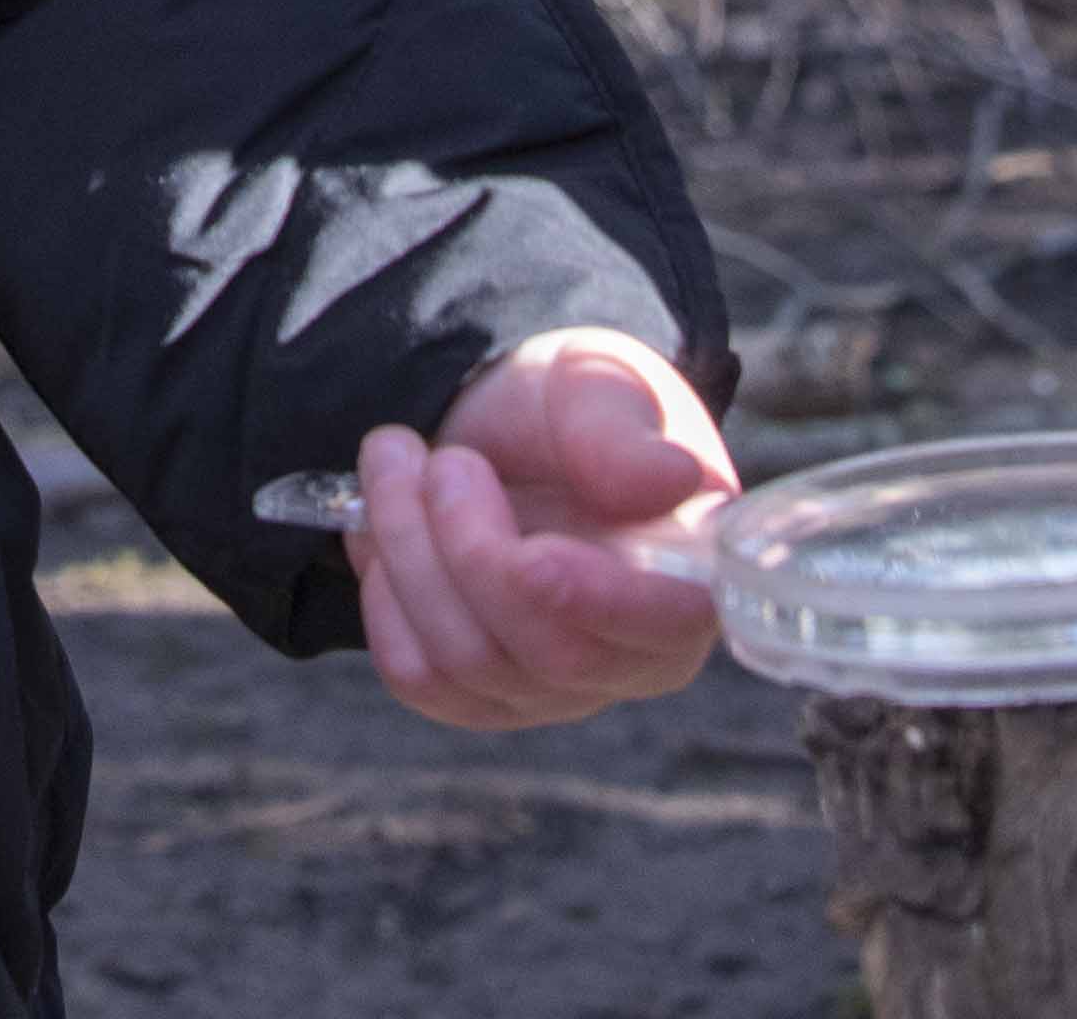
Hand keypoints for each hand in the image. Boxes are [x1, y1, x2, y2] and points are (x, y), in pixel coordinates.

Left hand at [345, 327, 735, 731]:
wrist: (499, 424)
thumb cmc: (569, 408)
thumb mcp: (597, 383)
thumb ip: (622, 432)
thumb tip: (674, 479)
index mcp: (692, 577)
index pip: (666, 626)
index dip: (600, 603)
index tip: (533, 559)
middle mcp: (635, 654)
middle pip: (551, 654)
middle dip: (470, 550)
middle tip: (439, 458)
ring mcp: (556, 688)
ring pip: (470, 664)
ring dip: (410, 553)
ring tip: (397, 460)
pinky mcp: (483, 695)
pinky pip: (420, 678)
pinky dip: (384, 597)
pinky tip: (385, 530)